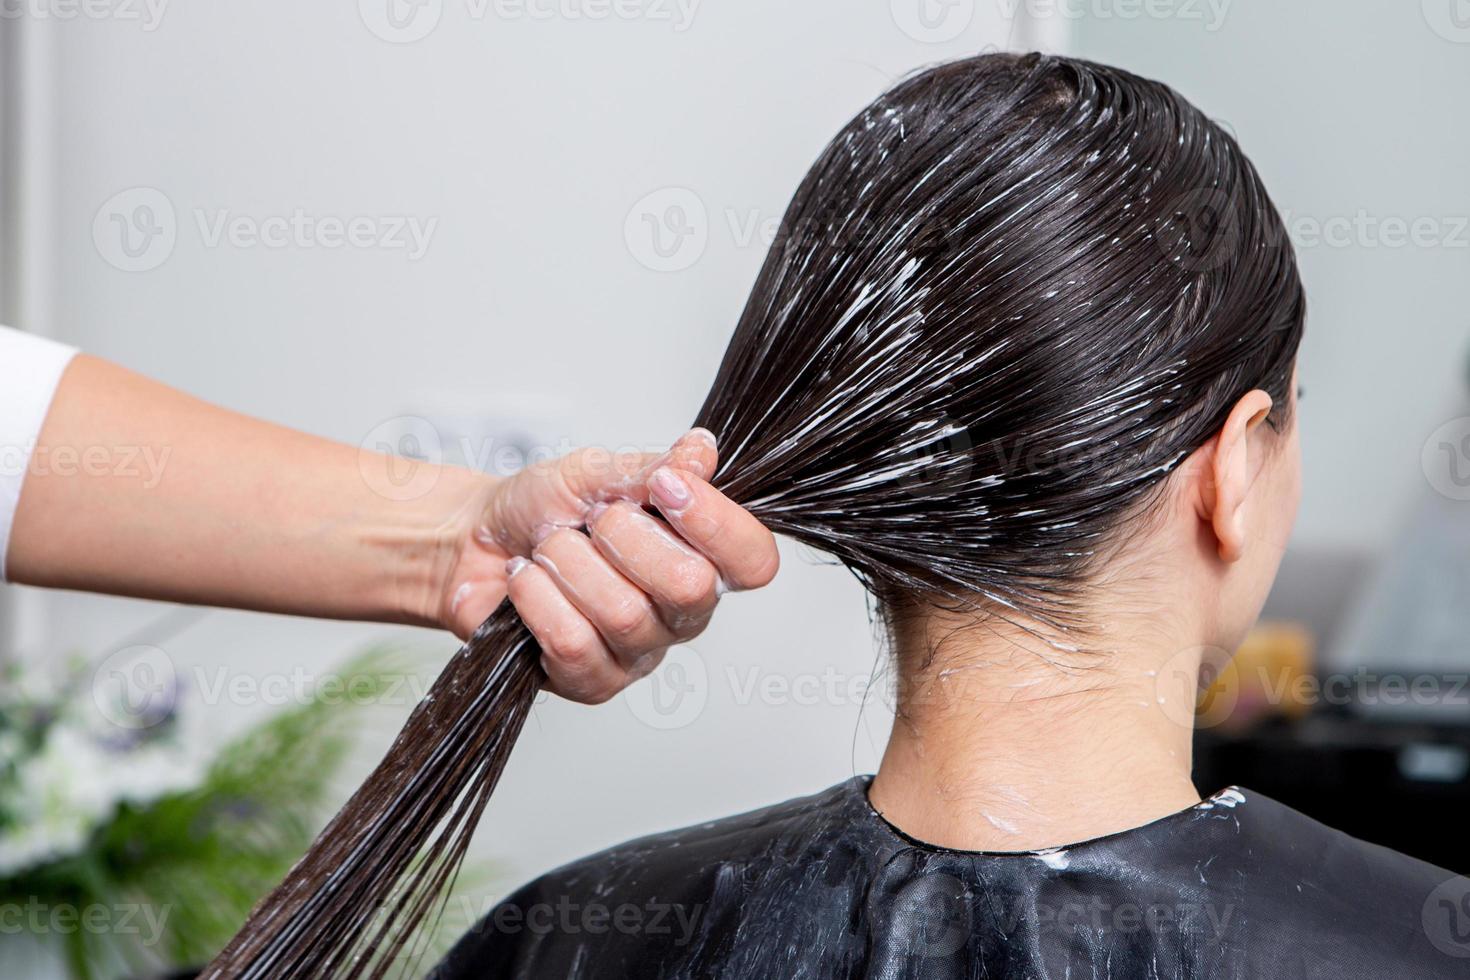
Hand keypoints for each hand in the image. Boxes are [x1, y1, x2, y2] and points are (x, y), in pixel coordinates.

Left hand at [436, 430, 779, 702]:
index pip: (753, 559)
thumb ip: (651, 468)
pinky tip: (529, 583)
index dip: (717, 524)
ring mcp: (639, 651)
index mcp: (702, 556)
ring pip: (623, 614)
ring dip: (570, 565)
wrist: (473, 541)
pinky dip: (538, 598)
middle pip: (690, 588)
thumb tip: (701, 452)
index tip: (665, 487)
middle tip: (590, 522)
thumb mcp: (595, 471)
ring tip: (549, 551)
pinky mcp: (592, 681)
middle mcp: (682, 611)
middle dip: (624, 538)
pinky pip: (573, 642)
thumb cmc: (541, 508)